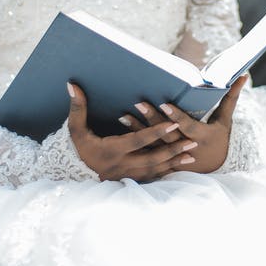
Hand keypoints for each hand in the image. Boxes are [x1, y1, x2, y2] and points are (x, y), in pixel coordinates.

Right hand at [67, 82, 198, 181]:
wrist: (73, 173)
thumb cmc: (76, 147)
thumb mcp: (74, 128)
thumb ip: (77, 107)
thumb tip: (72, 85)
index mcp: (111, 150)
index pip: (137, 140)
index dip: (156, 132)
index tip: (174, 122)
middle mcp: (121, 165)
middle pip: (152, 158)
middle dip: (173, 150)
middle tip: (192, 141)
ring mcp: (127, 175)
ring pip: (155, 170)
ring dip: (174, 162)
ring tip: (193, 155)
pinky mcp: (130, 180)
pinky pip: (151, 177)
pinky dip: (166, 172)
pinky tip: (180, 167)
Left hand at [132, 75, 247, 173]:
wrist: (215, 167)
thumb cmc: (220, 137)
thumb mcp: (226, 119)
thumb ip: (231, 97)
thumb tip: (243, 75)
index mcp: (203, 137)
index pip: (188, 126)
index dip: (176, 116)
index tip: (164, 103)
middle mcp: (188, 149)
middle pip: (167, 134)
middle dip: (152, 119)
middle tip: (138, 103)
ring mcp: (175, 159)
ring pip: (154, 145)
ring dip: (138, 130)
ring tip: (123, 116)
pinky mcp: (165, 164)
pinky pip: (147, 153)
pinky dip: (135, 143)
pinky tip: (122, 132)